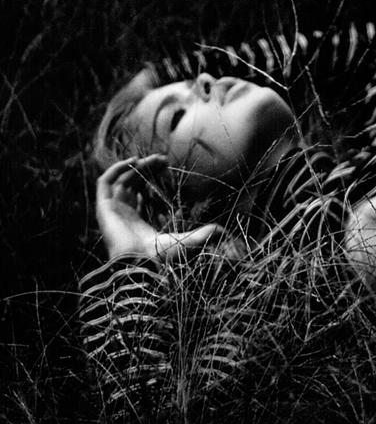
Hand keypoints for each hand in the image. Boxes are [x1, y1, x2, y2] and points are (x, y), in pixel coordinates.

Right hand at [96, 154, 224, 260]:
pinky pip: (105, 182)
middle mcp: (123, 215)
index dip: (150, 179)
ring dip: (135, 166)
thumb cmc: (162, 258)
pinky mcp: (104, 207)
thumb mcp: (188, 242)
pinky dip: (115, 169)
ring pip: (120, 180)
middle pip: (130, 184)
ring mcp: (112, 211)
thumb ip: (204, 235)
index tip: (165, 167)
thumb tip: (223, 231)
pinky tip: (133, 161)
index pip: (139, 194)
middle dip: (145, 169)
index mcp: (137, 223)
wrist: (141, 264)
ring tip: (153, 158)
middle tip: (163, 159)